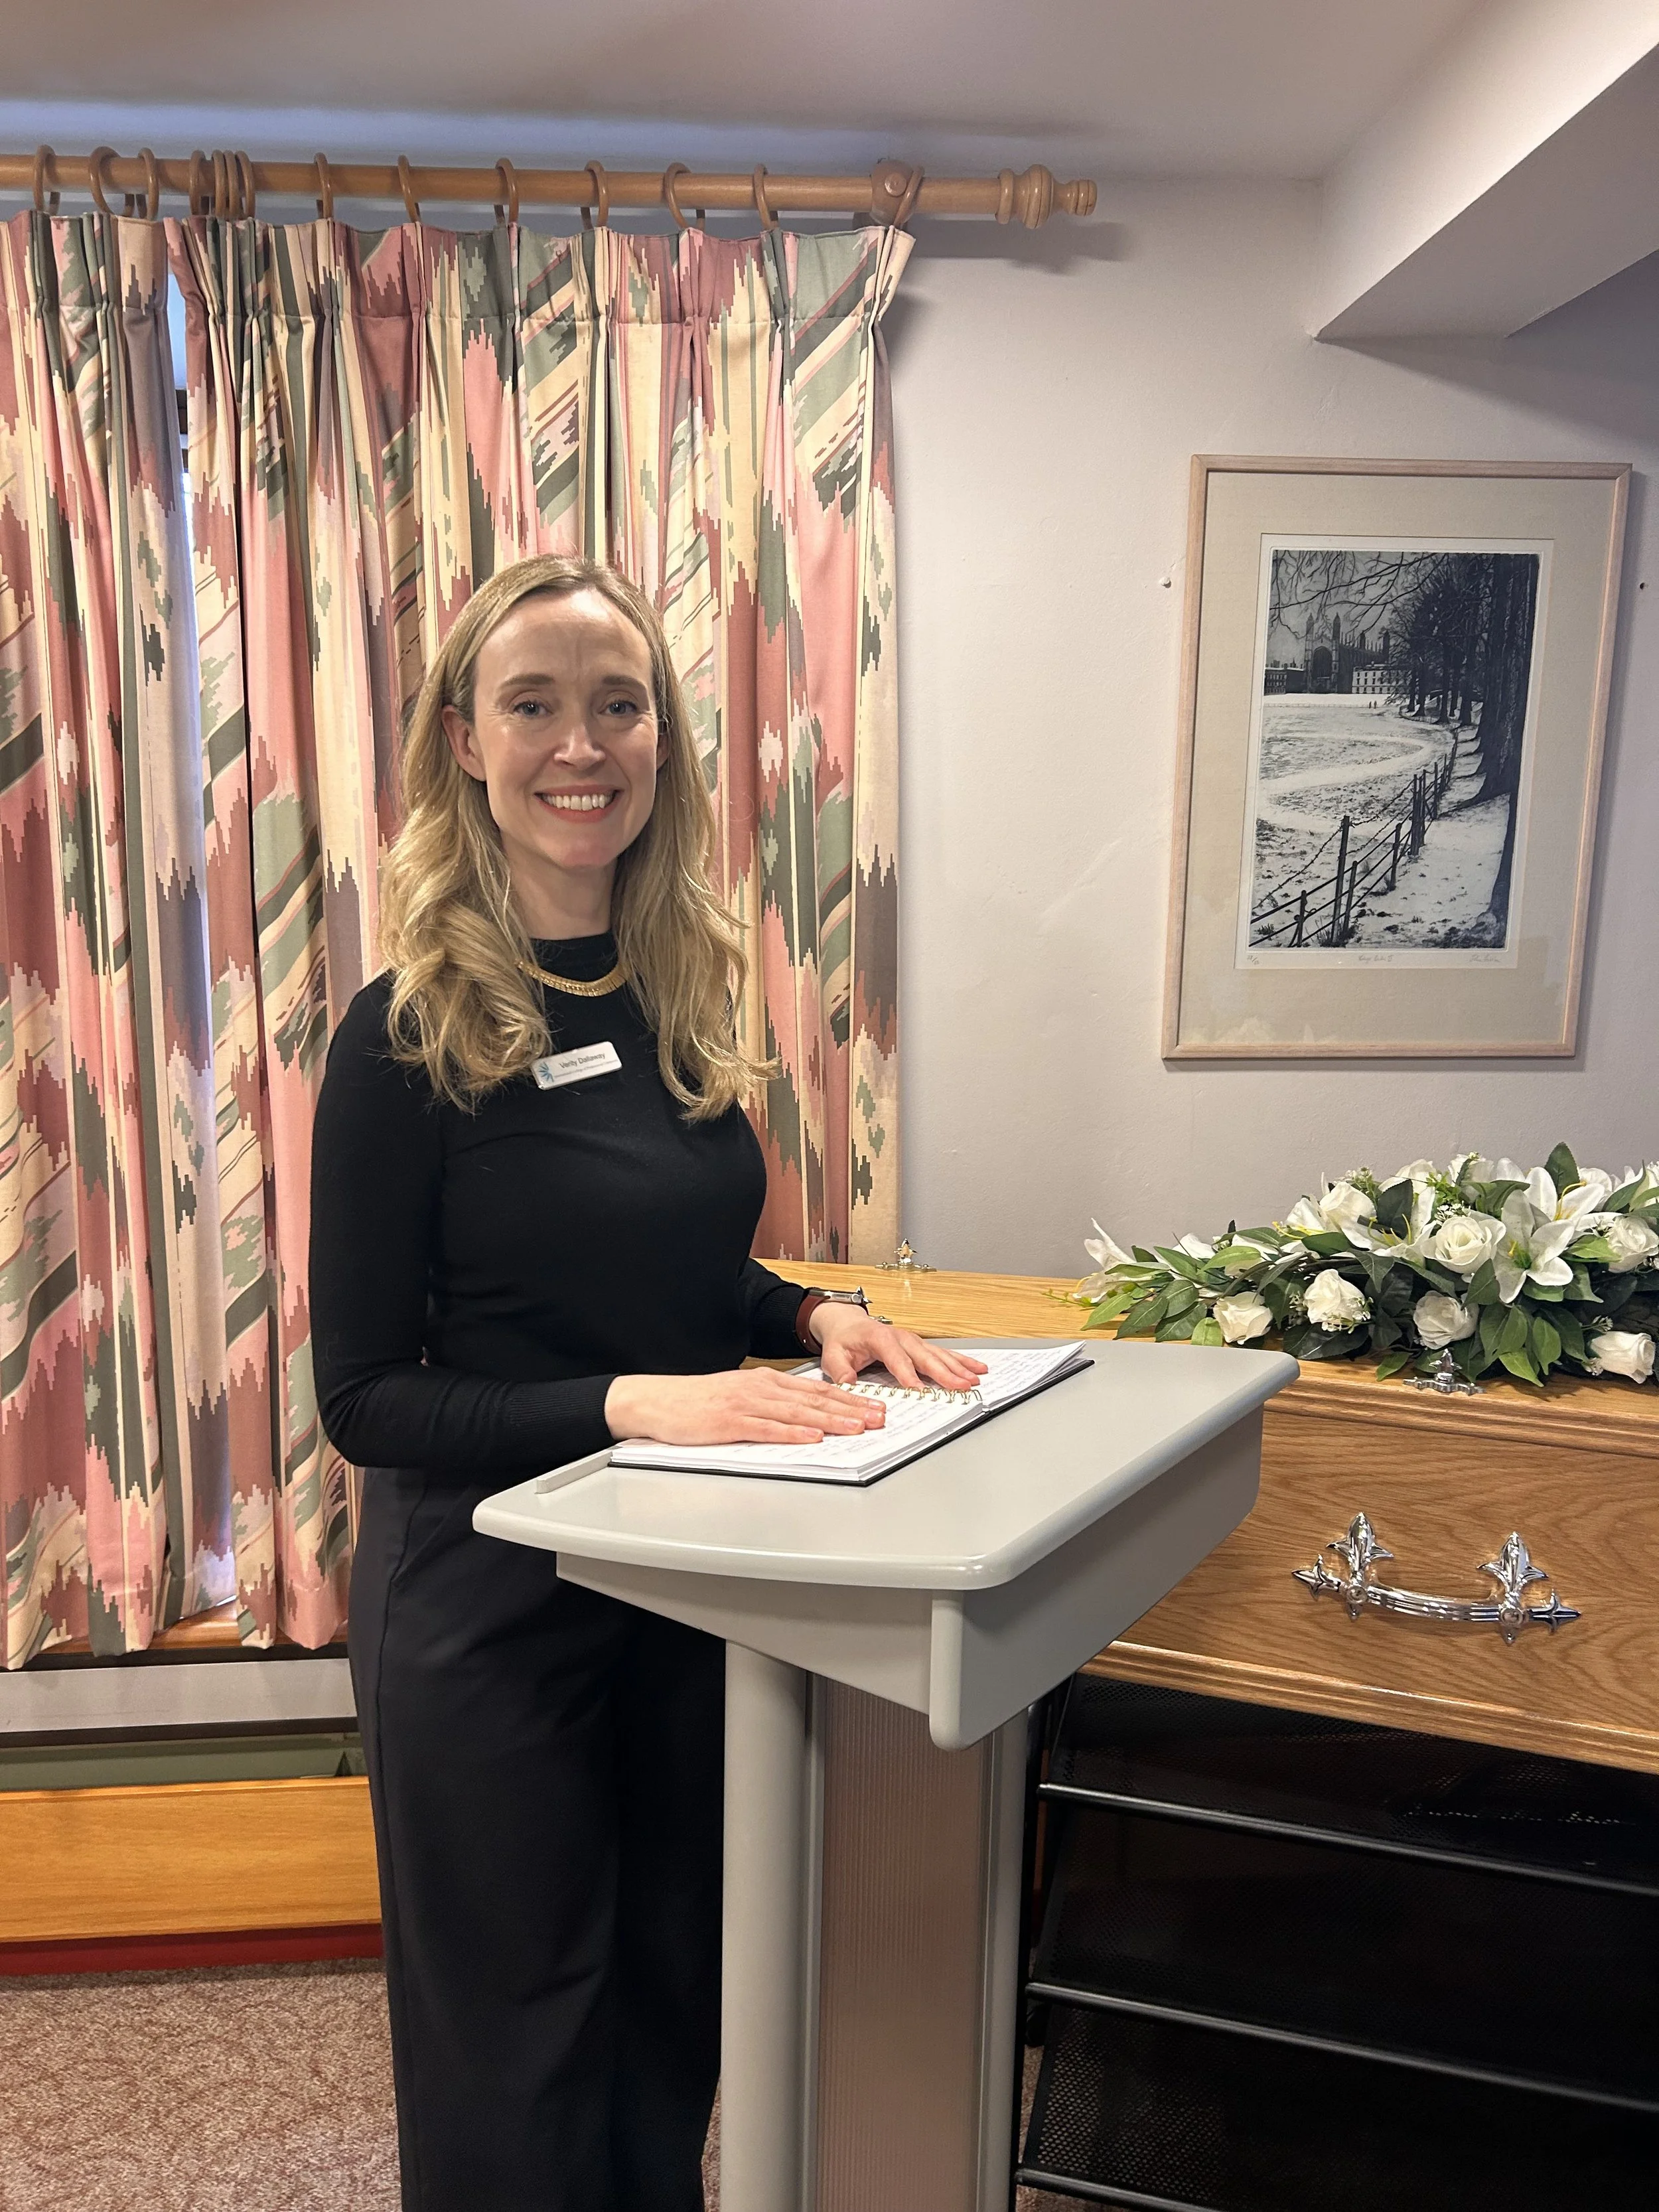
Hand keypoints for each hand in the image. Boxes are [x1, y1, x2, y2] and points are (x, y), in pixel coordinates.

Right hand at [605, 1367, 889, 1446]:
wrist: (658, 1401)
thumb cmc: (698, 1403)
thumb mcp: (740, 1397)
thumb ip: (771, 1405)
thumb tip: (806, 1419)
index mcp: (765, 1382)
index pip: (817, 1391)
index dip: (850, 1398)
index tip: (875, 1406)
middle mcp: (760, 1389)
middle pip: (814, 1399)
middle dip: (851, 1408)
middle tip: (880, 1416)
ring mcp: (746, 1405)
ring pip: (797, 1412)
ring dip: (831, 1420)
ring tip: (857, 1427)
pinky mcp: (730, 1422)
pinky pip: (766, 1428)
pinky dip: (792, 1433)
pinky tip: (811, 1437)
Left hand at [809, 1304, 988, 1392]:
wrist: (848, 1324)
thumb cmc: (843, 1340)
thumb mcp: (833, 1356)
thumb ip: (840, 1371)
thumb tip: (849, 1384)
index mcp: (880, 1338)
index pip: (896, 1358)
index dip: (908, 1374)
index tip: (920, 1390)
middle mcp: (901, 1337)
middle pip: (925, 1357)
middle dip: (945, 1372)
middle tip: (961, 1386)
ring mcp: (914, 1341)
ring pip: (940, 1355)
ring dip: (959, 1367)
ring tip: (976, 1378)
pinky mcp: (920, 1346)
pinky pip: (944, 1354)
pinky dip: (961, 1361)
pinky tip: (977, 1368)